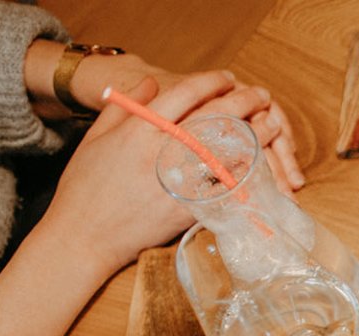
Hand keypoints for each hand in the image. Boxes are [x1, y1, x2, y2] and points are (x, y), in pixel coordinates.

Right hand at [41, 72, 298, 281]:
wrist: (85, 236)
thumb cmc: (85, 186)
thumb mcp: (97, 137)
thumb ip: (126, 106)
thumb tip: (152, 82)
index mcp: (138, 129)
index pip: (183, 94)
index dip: (210, 82)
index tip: (227, 77)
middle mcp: (162, 151)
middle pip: (213, 117)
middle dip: (242, 101)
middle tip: (260, 95)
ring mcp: (179, 180)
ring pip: (226, 150)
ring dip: (254, 134)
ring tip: (273, 123)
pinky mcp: (190, 209)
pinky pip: (226, 187)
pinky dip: (248, 173)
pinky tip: (264, 163)